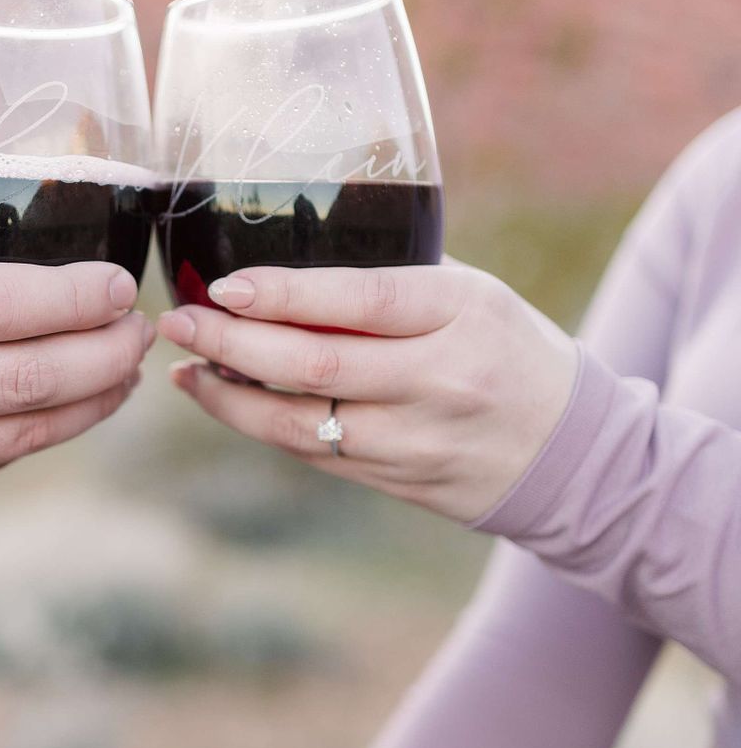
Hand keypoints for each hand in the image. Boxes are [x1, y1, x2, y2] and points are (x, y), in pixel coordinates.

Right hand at [0, 258, 150, 596]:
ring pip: (25, 429)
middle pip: (29, 372)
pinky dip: (41, 435)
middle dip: (106, 352)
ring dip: (91, 400)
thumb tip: (14, 301)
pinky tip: (70, 413)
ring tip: (125, 373)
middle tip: (142, 331)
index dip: (72, 296)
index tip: (116, 286)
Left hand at [158, 262, 577, 522]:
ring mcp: (415, 441)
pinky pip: (311, 454)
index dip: (287, 295)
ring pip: (299, 423)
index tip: (226, 285)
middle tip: (178, 320)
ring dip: (229, 395)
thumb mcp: (474, 294)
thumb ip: (393, 280)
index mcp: (463, 315)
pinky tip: (220, 397)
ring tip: (184, 365)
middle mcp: (439, 381)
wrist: (569, 452)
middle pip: (316, 365)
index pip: (363, 300)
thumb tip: (284, 265)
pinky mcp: (395, 482)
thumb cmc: (509, 349)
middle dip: (232, 343)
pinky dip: (258, 424)